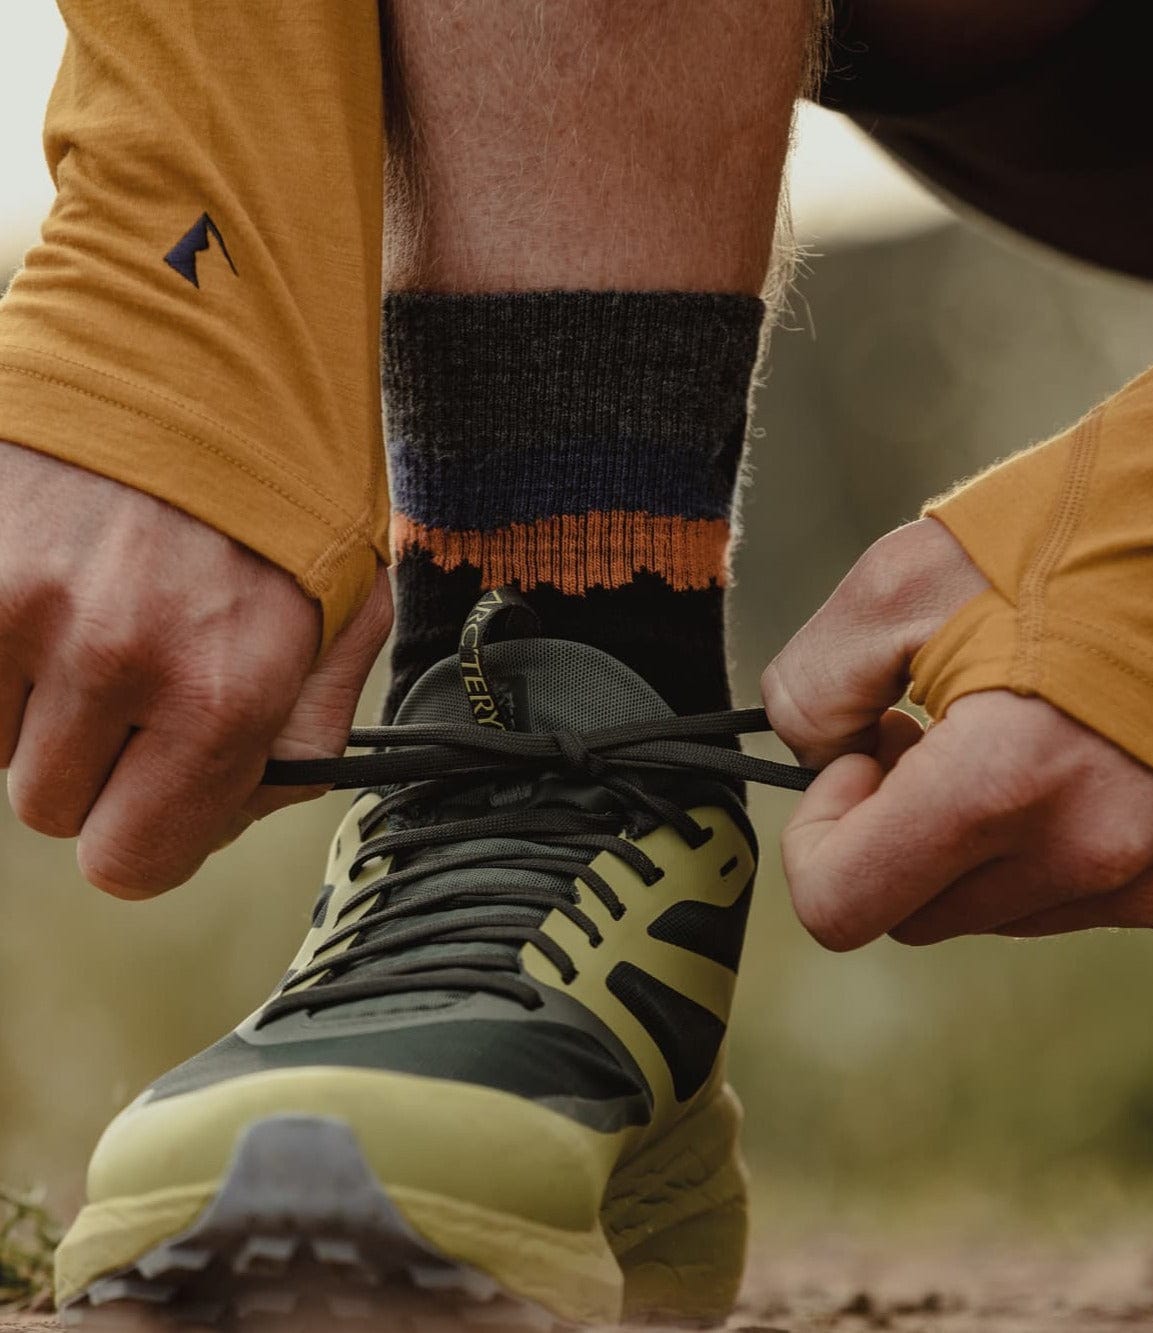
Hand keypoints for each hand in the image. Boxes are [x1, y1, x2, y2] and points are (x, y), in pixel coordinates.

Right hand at [0, 442, 391, 898]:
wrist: (203, 325)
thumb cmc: (285, 479)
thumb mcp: (348, 610)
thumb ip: (303, 730)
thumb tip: (232, 811)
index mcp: (229, 688)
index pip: (132, 863)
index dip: (147, 835)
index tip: (155, 792)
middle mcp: (116, 656)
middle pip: (54, 808)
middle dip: (96, 762)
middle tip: (135, 671)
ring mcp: (16, 602)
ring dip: (39, 702)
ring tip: (97, 605)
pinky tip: (46, 578)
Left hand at [761, 517, 1152, 947]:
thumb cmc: (1064, 543)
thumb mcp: (894, 585)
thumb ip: (810, 690)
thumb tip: (814, 760)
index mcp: (1000, 782)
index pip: (840, 907)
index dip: (818, 837)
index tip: (860, 757)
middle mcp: (1082, 853)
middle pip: (909, 913)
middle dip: (889, 832)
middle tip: (921, 731)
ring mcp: (1147, 877)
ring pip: (983, 910)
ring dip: (962, 841)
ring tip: (1002, 731)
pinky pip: (1063, 901)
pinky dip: (1035, 847)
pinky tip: (1063, 761)